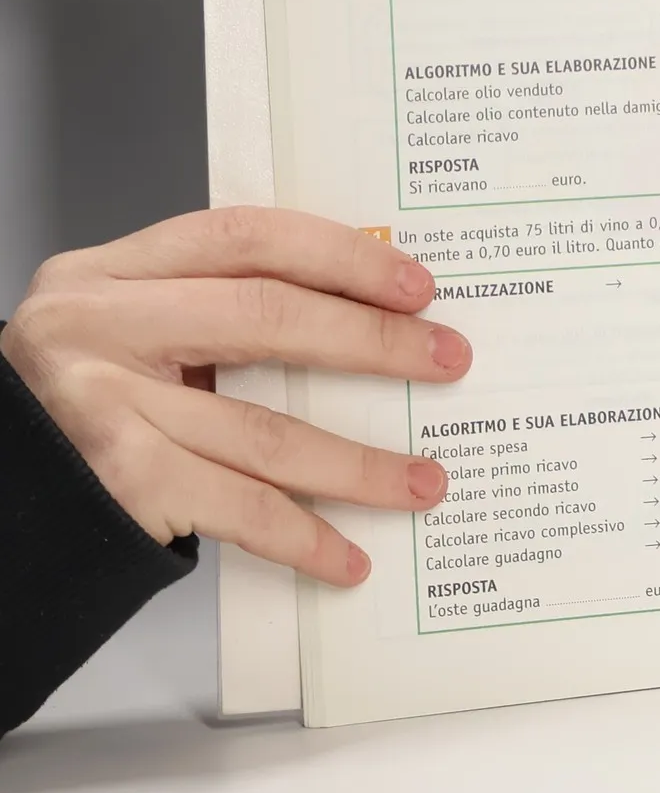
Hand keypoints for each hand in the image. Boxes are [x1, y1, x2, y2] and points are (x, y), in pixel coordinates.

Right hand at [0, 208, 465, 585]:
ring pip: (264, 430)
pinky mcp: (117, 485)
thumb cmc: (80, 398)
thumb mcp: (133, 325)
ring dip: (359, 462)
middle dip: (372, 341)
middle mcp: (100, 326)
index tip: (416, 284)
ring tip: (426, 480)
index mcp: (115, 271)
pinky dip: (301, 536)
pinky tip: (350, 556)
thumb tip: (365, 317)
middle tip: (448, 359)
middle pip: (265, 318)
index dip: (340, 255)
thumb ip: (216, 305)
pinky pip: (235, 509)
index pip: (247, 236)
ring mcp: (103, 407)